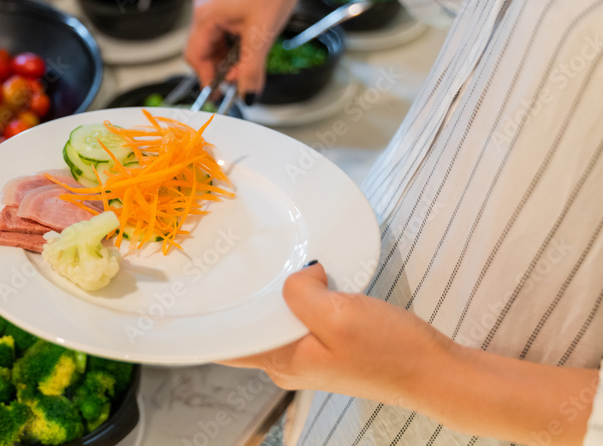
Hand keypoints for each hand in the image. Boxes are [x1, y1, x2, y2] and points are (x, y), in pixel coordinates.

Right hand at [184, 0, 379, 96]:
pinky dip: (234, 45)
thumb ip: (251, 71)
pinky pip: (222, 32)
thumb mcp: (261, 38)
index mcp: (204, 13)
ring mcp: (214, 3)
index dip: (206, 78)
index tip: (219, 95)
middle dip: (220, 68)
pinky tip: (249, 48)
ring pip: (214, 43)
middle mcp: (204, 6)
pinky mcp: (226, 3)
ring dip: (229, 58)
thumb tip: (246, 95)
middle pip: (202, 50)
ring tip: (249, 63)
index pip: (195, 56)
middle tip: (240, 80)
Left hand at [220, 263, 454, 409]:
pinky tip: (314, 282)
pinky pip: (301, 320)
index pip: (226, 345)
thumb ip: (302, 293)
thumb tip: (298, 275)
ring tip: (282, 266)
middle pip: (249, 327)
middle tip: (243, 260)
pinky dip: (304, 300)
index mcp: (281, 361)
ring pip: (276, 320)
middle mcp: (288, 364)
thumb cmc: (390, 350)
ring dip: (280, 295)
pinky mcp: (328, 349)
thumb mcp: (339, 314)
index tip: (197, 291)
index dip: (209, 319)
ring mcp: (308, 358)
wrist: (435, 372)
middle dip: (246, 297)